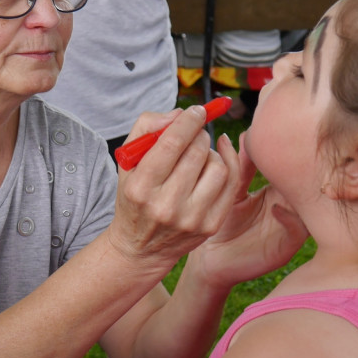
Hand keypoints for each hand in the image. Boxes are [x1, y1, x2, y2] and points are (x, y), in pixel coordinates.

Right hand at [108, 105, 240, 270]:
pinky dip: (227, 164)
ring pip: (217, 167)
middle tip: (195, 133)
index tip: (196, 110)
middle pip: (196, 152)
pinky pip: (230, 185)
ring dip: (211, 152)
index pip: (172, 143)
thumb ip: (146, 128)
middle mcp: (165, 206)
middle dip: (199, 134)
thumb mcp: (127, 162)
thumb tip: (179, 114)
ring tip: (199, 154)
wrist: (141, 247)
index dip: (189, 121)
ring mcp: (191, 218)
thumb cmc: (135, 196)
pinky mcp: (210, 226)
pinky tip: (218, 158)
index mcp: (140, 188)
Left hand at [193, 132, 308, 287]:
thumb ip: (239, 166)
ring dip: (301, 191)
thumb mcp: (231, 190)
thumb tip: (242, 135)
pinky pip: (298, 229)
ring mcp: (291, 225)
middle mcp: (290, 205)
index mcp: (278, 190)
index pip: (292, 167)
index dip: (289, 152)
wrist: (212, 260)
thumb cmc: (221, 223)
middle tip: (288, 154)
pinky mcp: (287, 246)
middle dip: (300, 168)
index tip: (278, 136)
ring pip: (308, 204)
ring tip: (286, 178)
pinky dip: (290, 217)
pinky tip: (275, 208)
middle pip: (306, 182)